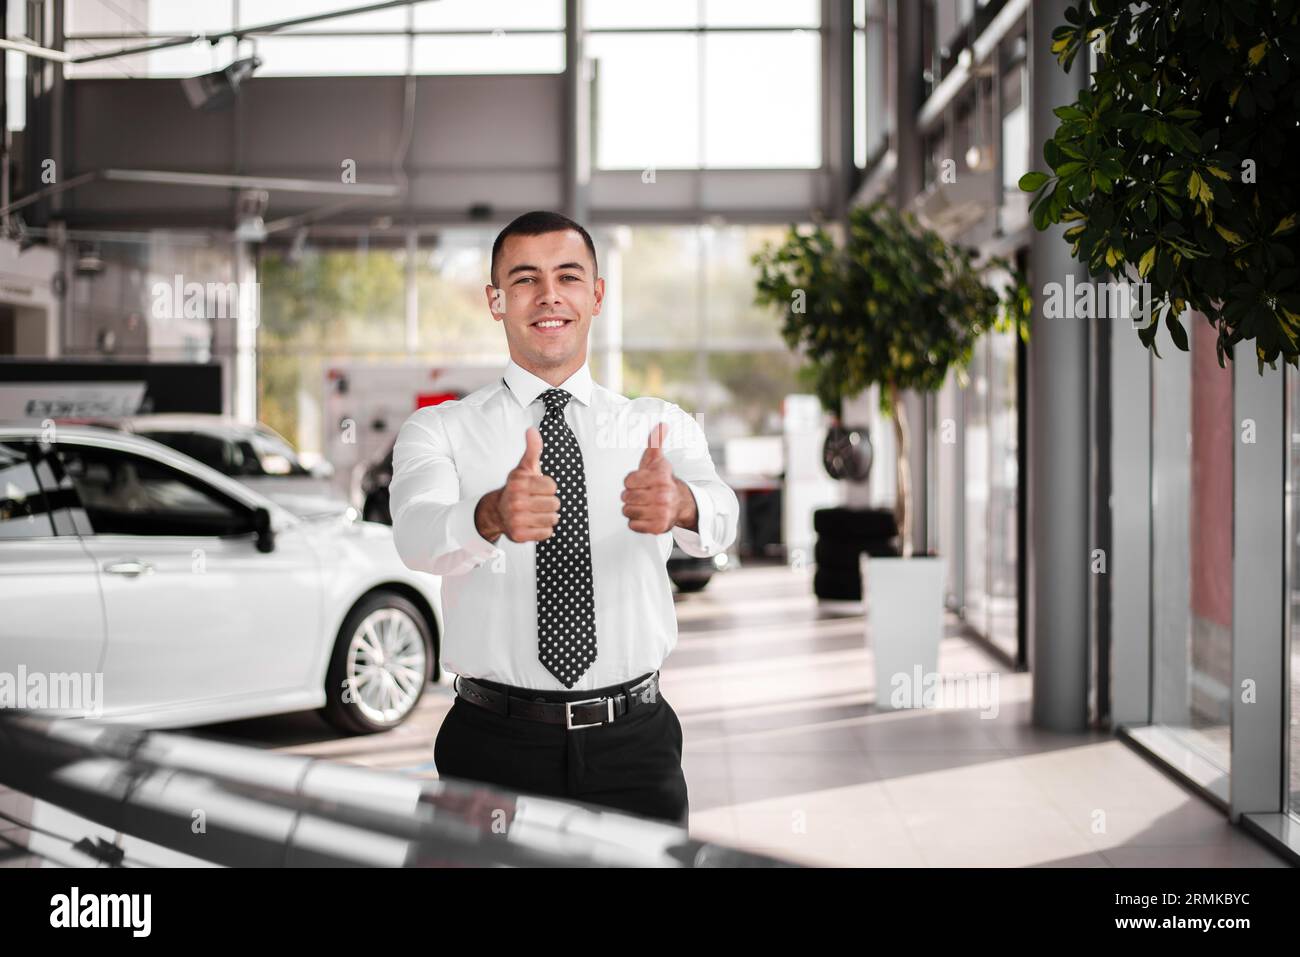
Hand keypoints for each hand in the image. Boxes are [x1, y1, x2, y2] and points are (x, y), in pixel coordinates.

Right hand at [474, 427, 560, 542]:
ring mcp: (517, 519)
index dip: (548, 488)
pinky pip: (547, 533)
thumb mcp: (524, 468)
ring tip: (536, 513)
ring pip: (553, 519)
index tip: (538, 488)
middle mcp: (516, 501)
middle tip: (536, 502)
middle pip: (554, 504)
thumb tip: (532, 430)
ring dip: (548, 517)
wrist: (497, 512)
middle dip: (549, 503)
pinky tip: (533, 523)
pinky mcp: (519, 535)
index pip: (552, 487)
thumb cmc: (517, 489)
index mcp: (519, 483)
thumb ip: (532, 450)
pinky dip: (543, 530)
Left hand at [622, 423, 695, 533]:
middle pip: (626, 497)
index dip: (631, 482)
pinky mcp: (658, 527)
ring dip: (632, 509)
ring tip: (644, 505)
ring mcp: (661, 512)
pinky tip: (646, 516)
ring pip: (627, 512)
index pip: (627, 481)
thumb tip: (662, 424)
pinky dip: (636, 522)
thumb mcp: (658, 461)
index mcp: (660, 477)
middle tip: (642, 494)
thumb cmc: (663, 480)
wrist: (682, 503)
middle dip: (630, 496)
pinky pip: (633, 525)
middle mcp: (663, 495)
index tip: (640, 482)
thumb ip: (656, 442)